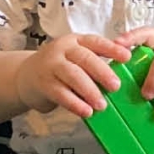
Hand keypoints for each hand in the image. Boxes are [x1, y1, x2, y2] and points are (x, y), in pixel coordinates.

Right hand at [14, 33, 128, 116]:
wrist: (25, 76)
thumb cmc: (58, 68)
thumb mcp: (74, 58)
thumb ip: (93, 63)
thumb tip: (121, 77)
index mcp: (75, 41)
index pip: (96, 42)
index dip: (112, 49)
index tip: (127, 57)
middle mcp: (62, 50)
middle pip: (85, 58)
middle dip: (102, 72)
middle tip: (116, 86)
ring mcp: (51, 66)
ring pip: (73, 76)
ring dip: (90, 91)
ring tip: (102, 104)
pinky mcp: (43, 83)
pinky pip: (61, 94)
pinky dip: (75, 104)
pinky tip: (86, 111)